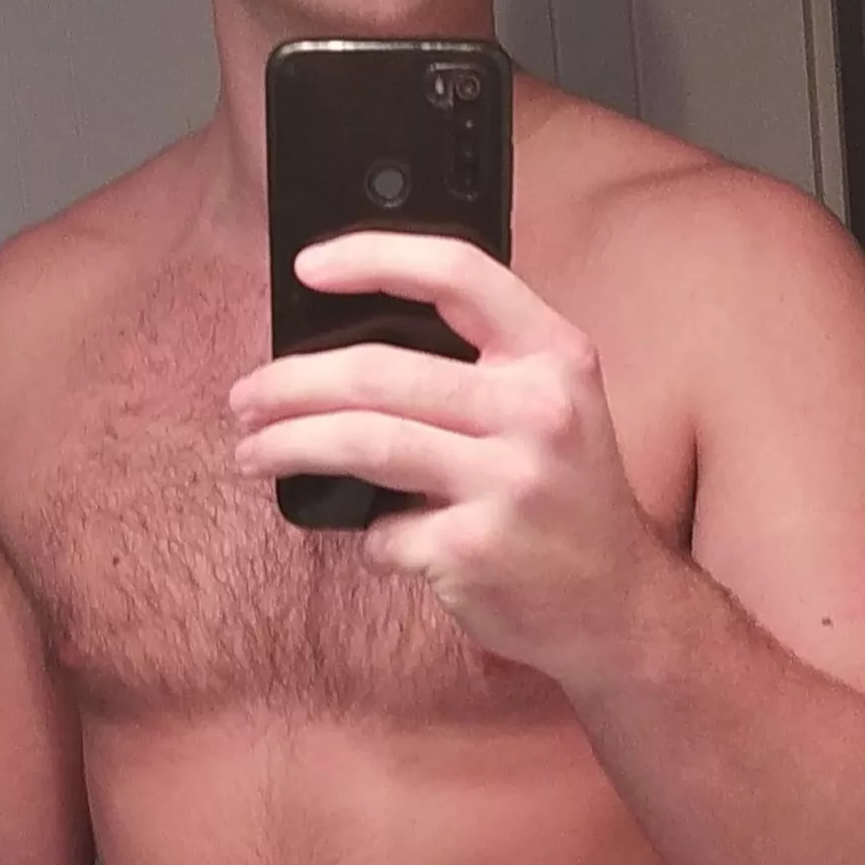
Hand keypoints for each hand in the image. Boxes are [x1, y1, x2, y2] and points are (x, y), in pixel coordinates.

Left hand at [229, 233, 669, 683]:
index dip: (373, 258)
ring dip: (289, 446)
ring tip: (252, 453)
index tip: (310, 268)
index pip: (457, 274)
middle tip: (246, 398)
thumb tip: (349, 351)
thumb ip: (484, 369)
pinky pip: (384, 532)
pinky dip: (371, 538)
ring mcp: (507, 485)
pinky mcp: (475, 552)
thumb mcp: (556, 410)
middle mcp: (537, 413)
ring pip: (364, 444)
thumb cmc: (566, 502)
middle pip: (380, 371)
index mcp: (555, 357)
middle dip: (290, 383)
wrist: (619, 606)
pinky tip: (384, 541)